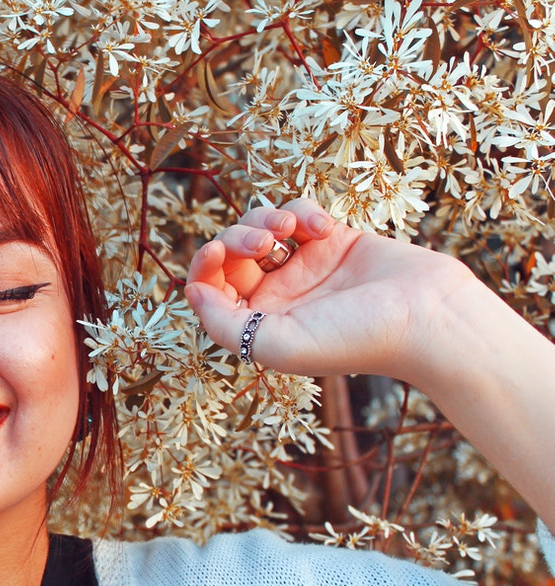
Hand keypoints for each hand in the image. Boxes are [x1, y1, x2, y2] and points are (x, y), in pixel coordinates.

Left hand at [184, 199, 483, 381]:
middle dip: (237, 237)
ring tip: (289, 229)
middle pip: (231, 253)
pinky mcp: (334, 240)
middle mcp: (277, 295)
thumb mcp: (275, 344)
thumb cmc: (353, 339)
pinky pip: (299, 211)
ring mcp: (305, 266)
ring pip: (260, 225)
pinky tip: (324, 228)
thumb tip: (190, 292)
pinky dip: (303, 211)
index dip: (204, 264)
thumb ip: (224, 324)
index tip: (217, 250)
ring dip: (264, 218)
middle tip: (265, 242)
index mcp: (258, 323)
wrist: (425, 317)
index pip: (211, 288)